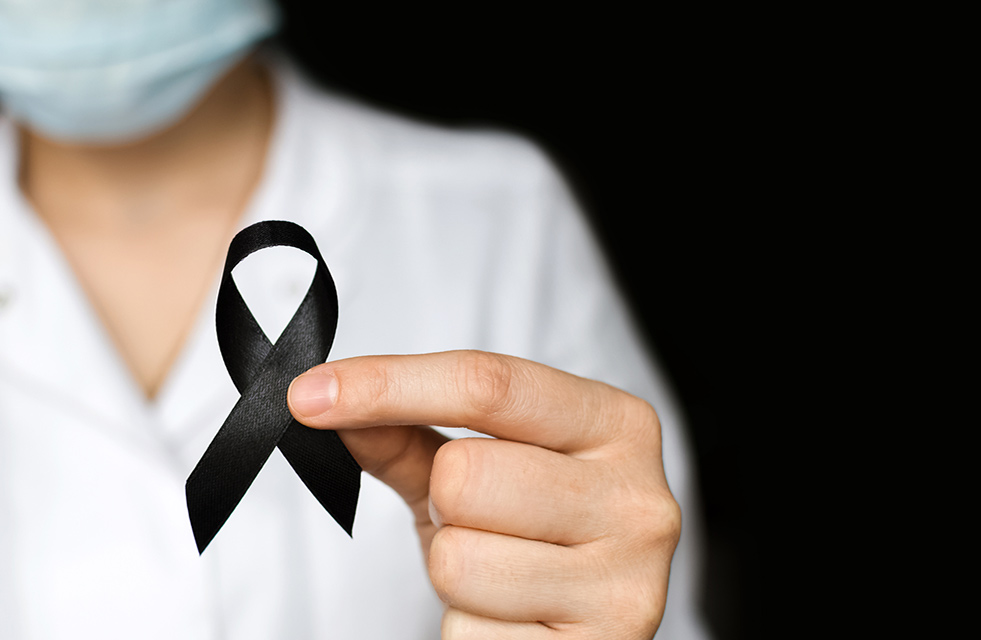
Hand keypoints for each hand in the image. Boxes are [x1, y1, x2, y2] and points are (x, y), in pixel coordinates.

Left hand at [287, 350, 681, 637]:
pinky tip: (511, 621)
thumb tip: (328, 400)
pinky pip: (475, 631)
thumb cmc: (530, 540)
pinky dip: (471, 628)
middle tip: (477, 522)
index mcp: (618, 425)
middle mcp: (640, 497)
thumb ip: (409, 432)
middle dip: (443, 504)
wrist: (582, 635)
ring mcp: (629, 581)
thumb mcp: (476, 473)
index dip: (390, 384)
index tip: (310, 394)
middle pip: (466, 475)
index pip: (491, 384)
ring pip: (461, 559)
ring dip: (453, 574)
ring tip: (498, 577)